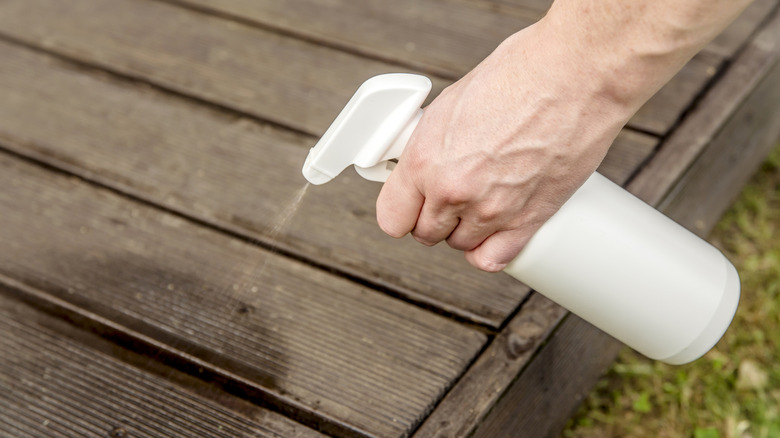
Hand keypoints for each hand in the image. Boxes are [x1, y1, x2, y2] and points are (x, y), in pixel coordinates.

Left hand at [375, 23, 632, 271]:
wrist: (575, 74)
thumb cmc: (518, 74)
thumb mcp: (451, 103)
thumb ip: (431, 145)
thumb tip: (425, 163)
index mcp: (425, 160)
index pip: (392, 218)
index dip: (402, 211)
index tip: (410, 204)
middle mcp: (453, 191)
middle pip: (427, 234)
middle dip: (435, 216)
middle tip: (452, 193)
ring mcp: (492, 210)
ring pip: (461, 245)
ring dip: (465, 229)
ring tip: (481, 201)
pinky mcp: (529, 220)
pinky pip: (494, 259)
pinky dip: (491, 250)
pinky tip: (496, 231)